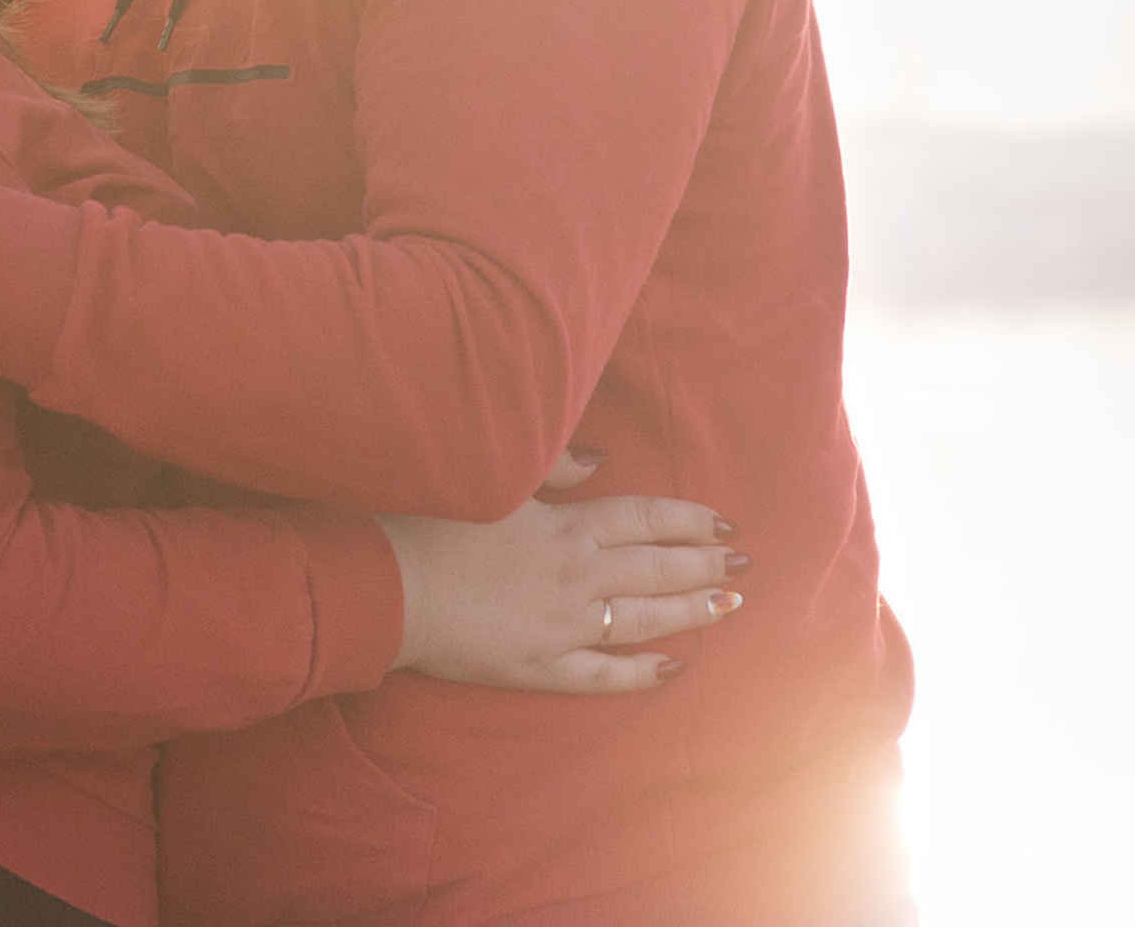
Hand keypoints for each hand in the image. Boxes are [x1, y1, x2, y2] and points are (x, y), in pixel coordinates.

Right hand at [377, 474, 744, 692]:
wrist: (390, 582)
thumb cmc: (432, 516)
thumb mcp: (495, 472)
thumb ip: (552, 462)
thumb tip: (603, 460)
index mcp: (566, 524)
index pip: (646, 520)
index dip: (690, 522)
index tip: (725, 525)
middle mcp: (576, 575)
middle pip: (657, 569)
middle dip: (705, 566)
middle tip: (744, 568)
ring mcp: (563, 626)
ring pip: (644, 621)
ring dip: (690, 613)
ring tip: (729, 608)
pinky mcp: (541, 666)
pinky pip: (605, 675)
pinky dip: (642, 673)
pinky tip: (672, 670)